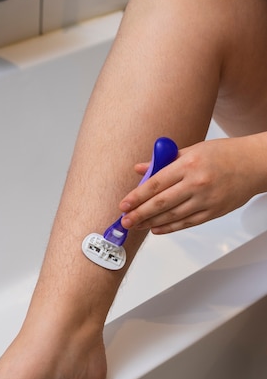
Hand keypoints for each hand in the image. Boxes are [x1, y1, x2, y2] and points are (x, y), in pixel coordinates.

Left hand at [119, 137, 265, 233]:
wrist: (255, 164)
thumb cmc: (224, 154)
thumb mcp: (192, 150)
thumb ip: (164, 161)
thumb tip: (140, 169)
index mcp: (188, 164)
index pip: (155, 183)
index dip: (137, 196)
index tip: (124, 204)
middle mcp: (196, 183)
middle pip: (161, 203)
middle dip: (139, 214)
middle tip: (125, 221)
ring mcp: (205, 200)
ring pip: (172, 216)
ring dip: (151, 223)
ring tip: (136, 226)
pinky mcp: (213, 212)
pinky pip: (187, 223)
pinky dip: (170, 227)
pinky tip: (157, 229)